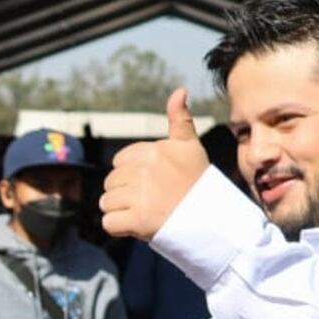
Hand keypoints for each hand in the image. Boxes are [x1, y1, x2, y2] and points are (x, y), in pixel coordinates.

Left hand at [100, 88, 208, 239]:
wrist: (212, 219)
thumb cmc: (198, 183)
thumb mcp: (191, 147)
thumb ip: (180, 119)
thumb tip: (180, 90)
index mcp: (152, 152)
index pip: (119, 163)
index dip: (132, 175)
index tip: (153, 183)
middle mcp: (144, 171)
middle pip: (111, 182)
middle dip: (125, 193)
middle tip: (151, 200)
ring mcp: (139, 195)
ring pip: (107, 202)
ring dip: (121, 211)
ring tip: (145, 212)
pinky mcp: (137, 220)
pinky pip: (109, 223)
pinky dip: (118, 227)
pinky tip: (137, 225)